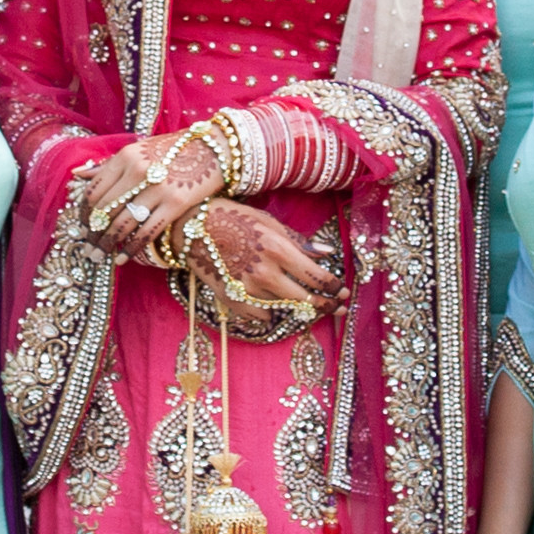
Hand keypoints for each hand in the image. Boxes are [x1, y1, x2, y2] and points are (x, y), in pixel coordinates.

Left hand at [75, 136, 219, 251]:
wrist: (216, 149)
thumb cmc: (175, 149)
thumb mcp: (140, 150)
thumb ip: (109, 165)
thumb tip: (76, 175)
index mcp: (126, 157)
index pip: (94, 190)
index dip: (85, 213)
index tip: (82, 227)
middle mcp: (138, 171)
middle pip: (105, 209)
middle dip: (93, 233)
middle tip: (87, 248)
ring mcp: (157, 187)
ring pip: (122, 223)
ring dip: (107, 244)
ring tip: (99, 257)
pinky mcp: (176, 203)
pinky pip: (146, 232)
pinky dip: (131, 249)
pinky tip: (122, 259)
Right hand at [183, 198, 341, 316]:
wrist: (190, 227)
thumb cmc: (231, 217)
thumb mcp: (268, 221)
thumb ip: (298, 241)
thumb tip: (326, 253)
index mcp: (277, 248)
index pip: (317, 277)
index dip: (334, 287)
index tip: (343, 290)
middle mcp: (264, 272)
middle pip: (306, 300)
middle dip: (327, 306)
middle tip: (339, 308)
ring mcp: (247, 289)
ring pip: (284, 309)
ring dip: (298, 308)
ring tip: (309, 303)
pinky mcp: (231, 299)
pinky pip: (260, 315)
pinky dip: (270, 311)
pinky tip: (274, 304)